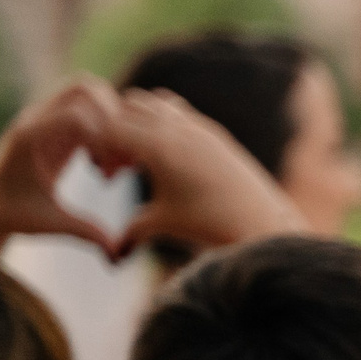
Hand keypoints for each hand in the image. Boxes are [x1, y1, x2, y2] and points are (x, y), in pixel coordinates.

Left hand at [0, 79, 132, 258]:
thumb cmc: (16, 217)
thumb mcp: (51, 225)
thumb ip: (85, 231)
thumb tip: (115, 249)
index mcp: (29, 137)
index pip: (78, 115)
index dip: (104, 139)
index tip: (108, 176)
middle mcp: (35, 119)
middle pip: (86, 88)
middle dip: (115, 118)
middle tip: (120, 157)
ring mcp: (45, 118)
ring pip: (91, 94)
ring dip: (113, 121)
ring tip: (113, 162)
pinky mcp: (55, 126)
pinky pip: (90, 111)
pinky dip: (106, 131)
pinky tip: (103, 167)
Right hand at [112, 90, 306, 257]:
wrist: (261, 219)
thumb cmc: (207, 224)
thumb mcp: (162, 224)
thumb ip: (129, 232)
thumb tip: (111, 257)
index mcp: (158, 147)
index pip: (109, 126)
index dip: (99, 148)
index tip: (108, 178)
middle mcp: (178, 127)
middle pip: (127, 106)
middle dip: (114, 129)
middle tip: (120, 167)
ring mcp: (198, 125)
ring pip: (153, 102)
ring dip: (138, 121)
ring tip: (142, 159)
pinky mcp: (214, 130)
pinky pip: (177, 110)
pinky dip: (162, 123)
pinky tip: (168, 158)